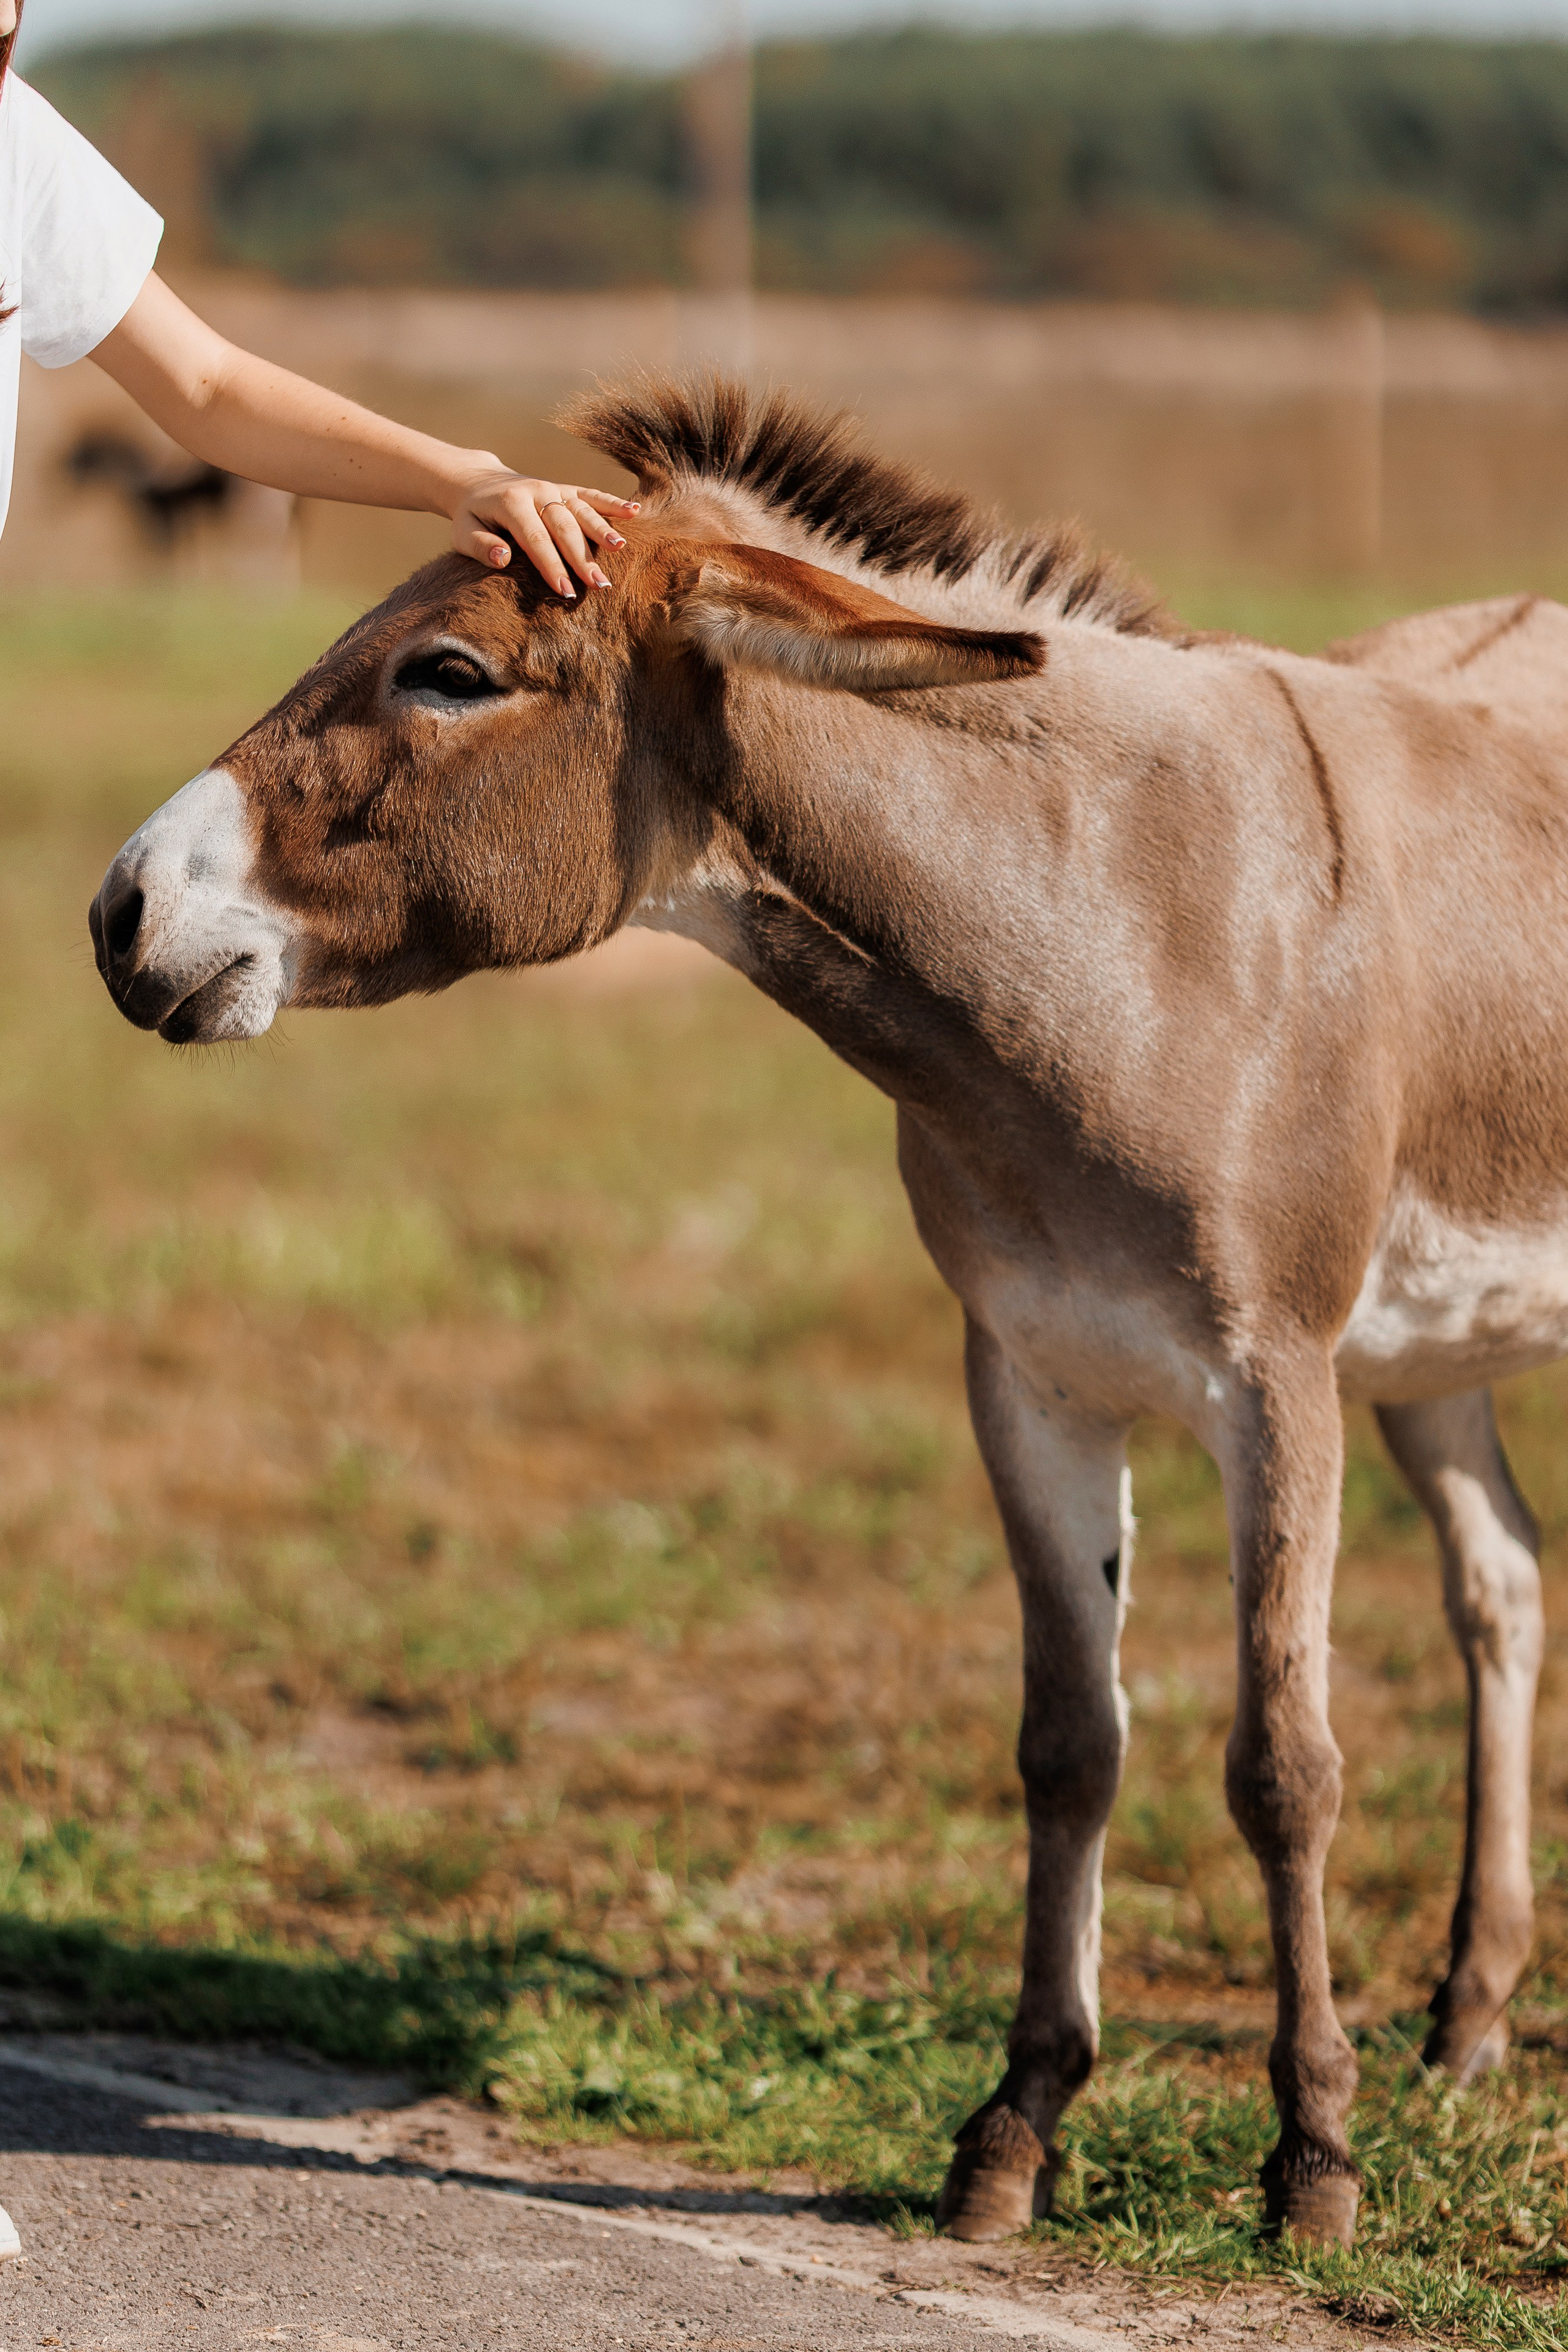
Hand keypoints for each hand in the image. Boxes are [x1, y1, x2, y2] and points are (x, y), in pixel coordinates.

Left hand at [450, 467, 639, 595]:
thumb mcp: (463, 533)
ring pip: (581, 510)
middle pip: (564, 526)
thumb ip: (481, 546)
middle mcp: (536, 491)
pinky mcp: (565, 489)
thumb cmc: (472, 517)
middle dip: (582, 557)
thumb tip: (503, 558)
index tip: (565, 591)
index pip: (535, 538)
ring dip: (602, 530)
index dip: (551, 565)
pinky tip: (635, 512)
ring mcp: (553, 488)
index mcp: (510, 503)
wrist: (477, 483)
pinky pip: (591, 495)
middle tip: (600, 585)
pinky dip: (612, 503)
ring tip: (620, 549)